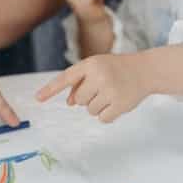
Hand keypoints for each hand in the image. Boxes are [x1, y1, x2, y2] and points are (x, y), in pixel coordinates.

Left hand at [35, 53, 152, 122]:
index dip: (50, 89)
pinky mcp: (120, 104)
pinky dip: (108, 114)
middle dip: (87, 98)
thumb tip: (69, 102)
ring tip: (111, 93)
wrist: (145, 70)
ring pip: (90, 110)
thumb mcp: (96, 68)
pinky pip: (102, 119)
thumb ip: (80, 82)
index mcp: (90, 64)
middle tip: (102, 89)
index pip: (66, 78)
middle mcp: (99, 76)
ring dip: (98, 106)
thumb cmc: (116, 69)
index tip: (37, 98)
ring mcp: (110, 90)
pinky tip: (117, 103)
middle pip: (78, 100)